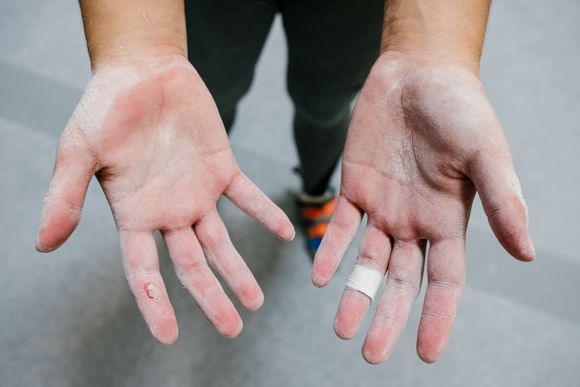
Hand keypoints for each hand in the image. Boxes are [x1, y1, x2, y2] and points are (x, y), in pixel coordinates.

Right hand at [36, 55, 294, 343]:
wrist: (142, 69)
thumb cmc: (105, 107)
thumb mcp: (79, 152)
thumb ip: (66, 197)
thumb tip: (42, 245)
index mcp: (134, 214)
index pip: (144, 271)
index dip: (155, 304)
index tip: (169, 336)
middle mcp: (168, 211)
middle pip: (191, 266)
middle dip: (211, 297)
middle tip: (232, 327)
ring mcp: (197, 192)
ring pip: (221, 241)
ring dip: (239, 270)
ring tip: (256, 300)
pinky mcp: (221, 168)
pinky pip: (247, 196)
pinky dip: (265, 213)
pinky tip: (284, 231)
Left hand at [312, 52, 533, 363]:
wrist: (416, 74)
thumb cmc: (459, 108)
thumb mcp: (486, 153)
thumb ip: (501, 200)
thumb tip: (525, 253)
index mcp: (448, 221)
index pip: (444, 281)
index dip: (437, 318)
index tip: (426, 354)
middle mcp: (414, 222)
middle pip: (401, 281)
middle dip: (388, 317)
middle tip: (369, 353)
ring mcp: (382, 208)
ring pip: (367, 262)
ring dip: (354, 294)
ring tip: (342, 327)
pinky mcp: (354, 188)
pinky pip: (340, 228)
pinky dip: (329, 251)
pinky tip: (320, 277)